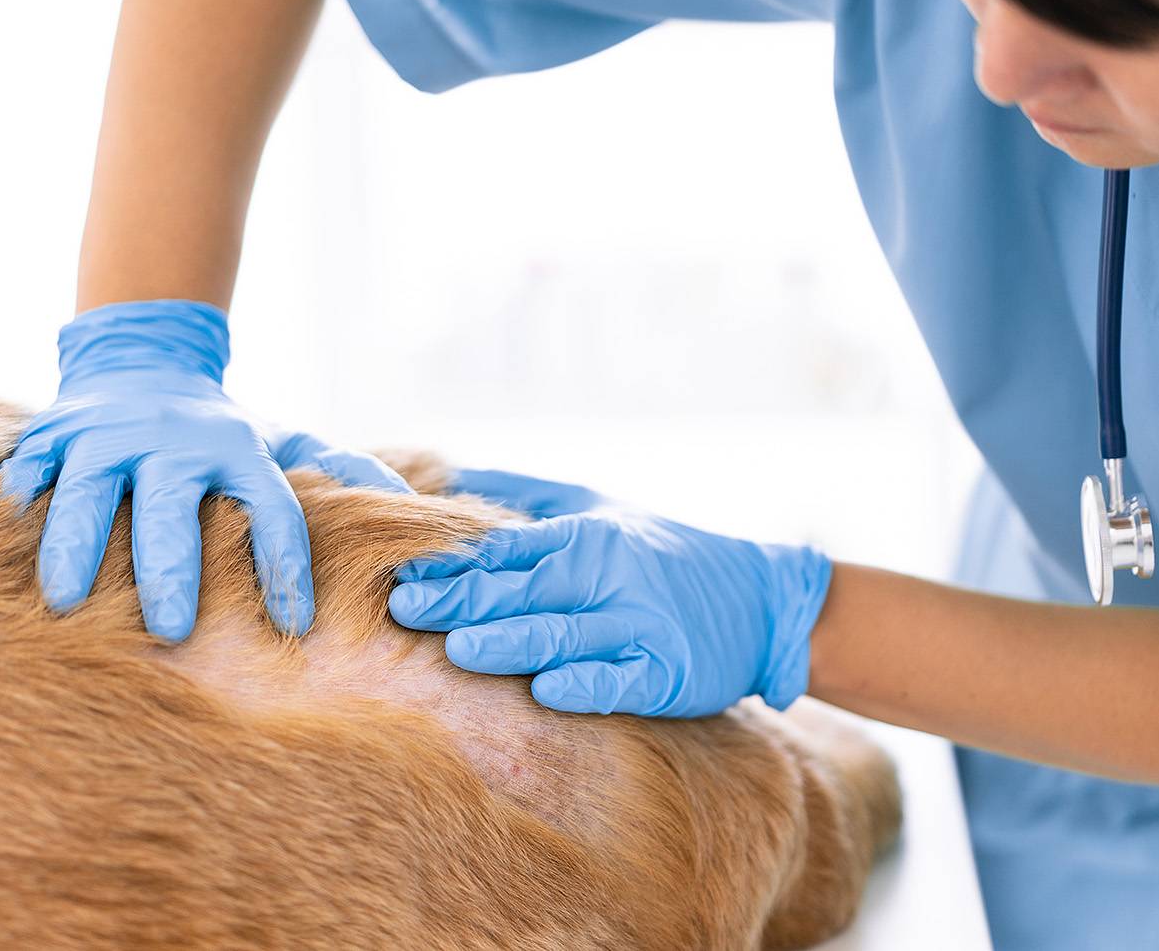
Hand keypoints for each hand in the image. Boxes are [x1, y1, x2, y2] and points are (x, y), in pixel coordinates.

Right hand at [0, 300, 409, 641]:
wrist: (144, 361)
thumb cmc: (223, 431)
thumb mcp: (285, 442)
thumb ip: (343, 468)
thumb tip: (418, 508)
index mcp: (239, 452)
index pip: (271, 510)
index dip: (286, 565)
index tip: (294, 624)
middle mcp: (175, 444)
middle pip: (173, 508)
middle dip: (173, 569)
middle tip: (172, 632)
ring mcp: (109, 436)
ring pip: (90, 492)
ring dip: (79, 546)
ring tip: (67, 605)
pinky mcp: (54, 432)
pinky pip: (33, 464)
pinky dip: (22, 493)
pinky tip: (8, 529)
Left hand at [389, 473, 830, 716]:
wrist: (759, 600)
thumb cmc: (657, 551)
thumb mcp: (596, 508)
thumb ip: (522, 494)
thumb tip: (444, 467)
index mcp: (583, 535)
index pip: (506, 548)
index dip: (453, 562)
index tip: (399, 569)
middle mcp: (608, 574)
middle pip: (524, 589)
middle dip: (464, 599)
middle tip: (407, 608)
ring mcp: (638, 625)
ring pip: (564, 635)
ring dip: (511, 642)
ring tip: (461, 648)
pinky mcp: (666, 673)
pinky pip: (618, 681)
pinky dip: (584, 685)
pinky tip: (546, 691)